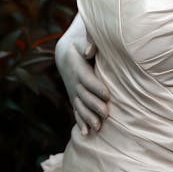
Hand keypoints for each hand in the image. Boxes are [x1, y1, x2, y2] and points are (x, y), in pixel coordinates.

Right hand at [55, 13, 109, 134]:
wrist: (65, 51)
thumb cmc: (79, 42)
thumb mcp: (82, 37)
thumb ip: (88, 41)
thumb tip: (89, 50)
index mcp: (76, 66)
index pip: (87, 78)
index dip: (96, 87)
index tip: (107, 94)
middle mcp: (73, 81)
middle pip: (84, 95)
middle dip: (95, 105)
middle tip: (106, 114)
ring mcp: (73, 90)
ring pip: (80, 106)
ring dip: (88, 117)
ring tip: (98, 127)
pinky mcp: (74, 97)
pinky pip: (76, 110)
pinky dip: (80, 121)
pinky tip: (85, 133)